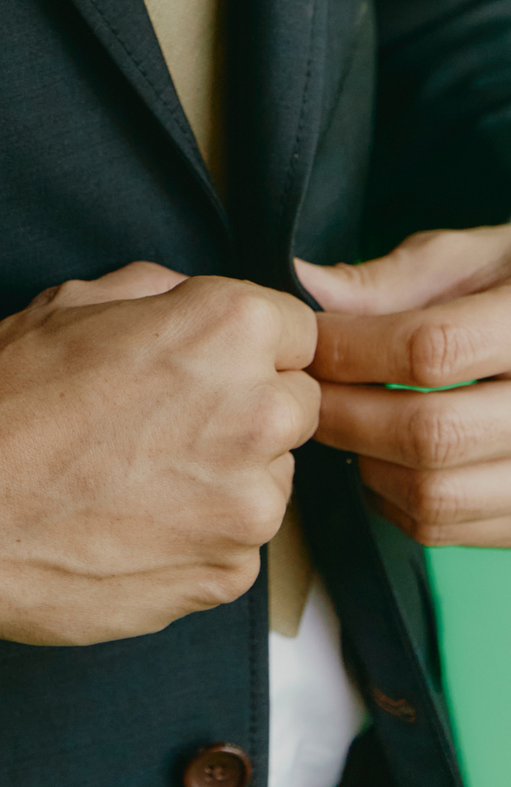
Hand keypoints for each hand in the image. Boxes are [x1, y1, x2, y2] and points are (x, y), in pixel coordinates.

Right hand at [0, 263, 318, 645]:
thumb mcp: (69, 303)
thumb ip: (158, 295)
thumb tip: (192, 308)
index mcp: (225, 333)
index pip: (295, 329)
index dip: (242, 341)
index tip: (202, 359)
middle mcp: (256, 417)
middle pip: (292, 404)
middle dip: (240, 404)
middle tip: (154, 417)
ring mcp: (245, 509)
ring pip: (265, 479)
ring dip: (220, 473)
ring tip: (126, 474)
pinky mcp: (221, 578)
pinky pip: (232, 545)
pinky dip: (191, 533)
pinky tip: (121, 520)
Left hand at [298, 224, 510, 546]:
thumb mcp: (481, 258)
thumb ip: (395, 277)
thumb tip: (308, 285)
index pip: (432, 350)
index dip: (351, 348)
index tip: (307, 341)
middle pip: (430, 434)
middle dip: (344, 412)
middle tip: (306, 388)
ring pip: (435, 495)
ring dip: (364, 461)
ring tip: (343, 419)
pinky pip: (447, 529)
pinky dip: (391, 499)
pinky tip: (381, 457)